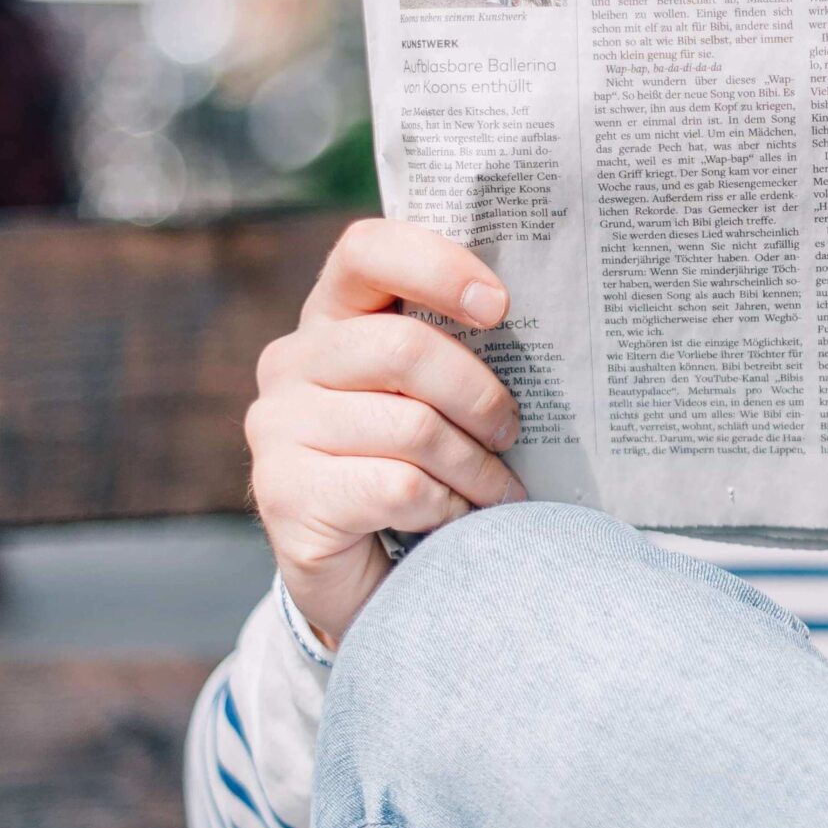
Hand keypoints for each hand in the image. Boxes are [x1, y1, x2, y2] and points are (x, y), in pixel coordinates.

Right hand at [247, 219, 525, 643]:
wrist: (368, 578)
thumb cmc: (418, 467)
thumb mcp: (435, 397)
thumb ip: (459, 350)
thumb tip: (550, 321)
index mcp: (332, 317)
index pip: (367, 250)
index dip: (437, 267)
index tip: (500, 307)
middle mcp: (291, 362)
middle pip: (404, 347)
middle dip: (479, 395)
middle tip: (511, 431)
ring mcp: (277, 427)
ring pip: (411, 426)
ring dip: (475, 467)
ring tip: (497, 491)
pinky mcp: (284, 493)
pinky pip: (398, 485)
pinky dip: (446, 508)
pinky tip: (452, 520)